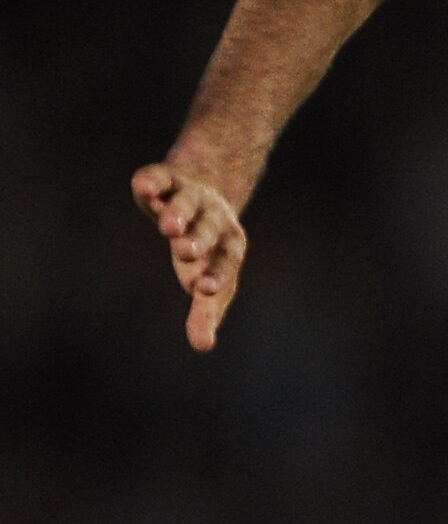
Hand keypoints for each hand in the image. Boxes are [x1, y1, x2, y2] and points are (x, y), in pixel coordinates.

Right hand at [131, 159, 248, 351]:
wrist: (207, 192)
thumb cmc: (206, 252)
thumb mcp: (207, 279)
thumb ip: (205, 312)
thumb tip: (203, 346)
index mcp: (228, 247)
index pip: (226, 263)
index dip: (216, 275)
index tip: (204, 289)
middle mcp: (213, 219)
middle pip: (207, 229)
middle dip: (197, 240)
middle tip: (185, 252)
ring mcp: (191, 196)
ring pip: (186, 203)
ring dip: (178, 213)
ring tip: (167, 227)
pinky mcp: (166, 178)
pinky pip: (159, 177)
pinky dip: (152, 182)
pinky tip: (143, 187)